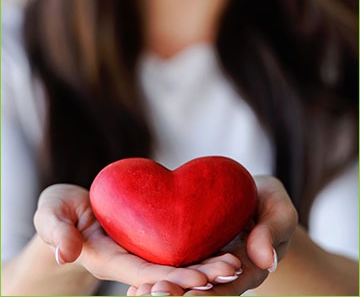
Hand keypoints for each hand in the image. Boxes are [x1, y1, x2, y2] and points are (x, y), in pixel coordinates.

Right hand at [33, 184, 241, 289]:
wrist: (71, 208)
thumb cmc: (58, 211)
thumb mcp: (50, 214)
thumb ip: (55, 229)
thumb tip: (66, 250)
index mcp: (110, 259)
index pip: (145, 273)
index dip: (171, 278)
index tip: (200, 280)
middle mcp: (131, 260)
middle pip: (169, 272)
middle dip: (200, 274)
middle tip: (232, 269)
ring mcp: (142, 249)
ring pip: (178, 260)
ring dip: (206, 263)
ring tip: (237, 261)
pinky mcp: (150, 236)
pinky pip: (177, 242)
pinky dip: (199, 245)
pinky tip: (223, 241)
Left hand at [126, 176, 297, 294]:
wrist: (252, 194)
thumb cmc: (270, 202)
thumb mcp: (279, 211)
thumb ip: (273, 231)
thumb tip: (266, 259)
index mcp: (249, 268)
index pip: (229, 286)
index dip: (211, 293)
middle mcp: (224, 273)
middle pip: (202, 291)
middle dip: (180, 295)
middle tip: (156, 294)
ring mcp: (205, 264)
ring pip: (184, 284)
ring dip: (164, 290)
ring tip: (139, 294)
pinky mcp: (192, 253)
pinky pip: (174, 266)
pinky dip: (156, 276)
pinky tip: (136, 285)